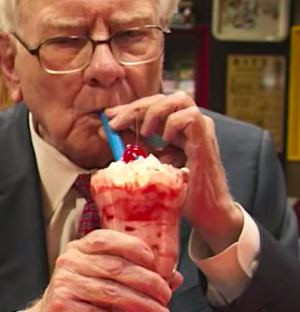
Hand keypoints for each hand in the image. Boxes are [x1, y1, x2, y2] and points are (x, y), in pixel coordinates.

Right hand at [12, 230, 178, 311]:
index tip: (154, 261)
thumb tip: (174, 278)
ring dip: (143, 305)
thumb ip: (134, 276)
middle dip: (148, 282)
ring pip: (112, 293)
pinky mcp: (64, 311)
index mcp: (78, 250)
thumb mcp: (102, 282)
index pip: (105, 239)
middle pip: (116, 268)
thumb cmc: (78, 300)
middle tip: (166, 296)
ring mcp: (65, 287)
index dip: (132, 246)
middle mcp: (68, 264)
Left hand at [105, 93, 242, 253]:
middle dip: (135, 107)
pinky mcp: (206, 140)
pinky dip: (173, 124)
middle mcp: (190, 126)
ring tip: (144, 133)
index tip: (108, 116)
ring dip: (154, 112)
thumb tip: (106, 130)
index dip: (129, 108)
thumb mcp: (147, 165)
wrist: (204, 212)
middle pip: (163, 98)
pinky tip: (164, 142)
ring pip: (179, 99)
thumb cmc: (178, 192)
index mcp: (175, 129)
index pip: (152, 106)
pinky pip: (191, 117)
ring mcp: (200, 131)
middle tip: (115, 122)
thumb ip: (130, 146)